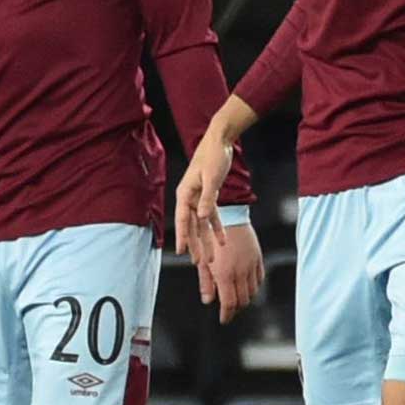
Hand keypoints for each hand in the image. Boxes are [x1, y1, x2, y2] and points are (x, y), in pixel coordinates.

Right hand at [174, 116, 234, 265]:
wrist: (220, 140)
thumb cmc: (213, 156)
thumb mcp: (211, 177)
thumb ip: (207, 198)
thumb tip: (203, 217)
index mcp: (185, 193)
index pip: (183, 220)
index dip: (183, 237)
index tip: (182, 252)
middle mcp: (189, 197)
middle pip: (192, 226)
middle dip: (196, 244)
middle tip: (199, 263)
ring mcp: (198, 197)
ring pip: (202, 224)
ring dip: (207, 240)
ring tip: (210, 258)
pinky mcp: (209, 195)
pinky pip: (212, 216)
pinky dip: (217, 228)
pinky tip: (222, 240)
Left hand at [202, 224, 263, 323]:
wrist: (228, 217)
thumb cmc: (210, 239)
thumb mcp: (203, 261)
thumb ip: (206, 283)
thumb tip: (208, 301)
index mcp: (225, 274)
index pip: (229, 303)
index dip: (227, 315)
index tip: (223, 320)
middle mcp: (240, 272)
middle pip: (242, 301)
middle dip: (235, 309)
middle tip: (229, 310)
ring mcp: (251, 266)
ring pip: (253, 292)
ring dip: (245, 299)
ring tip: (237, 299)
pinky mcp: (258, 259)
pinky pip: (259, 279)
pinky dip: (254, 287)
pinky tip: (247, 287)